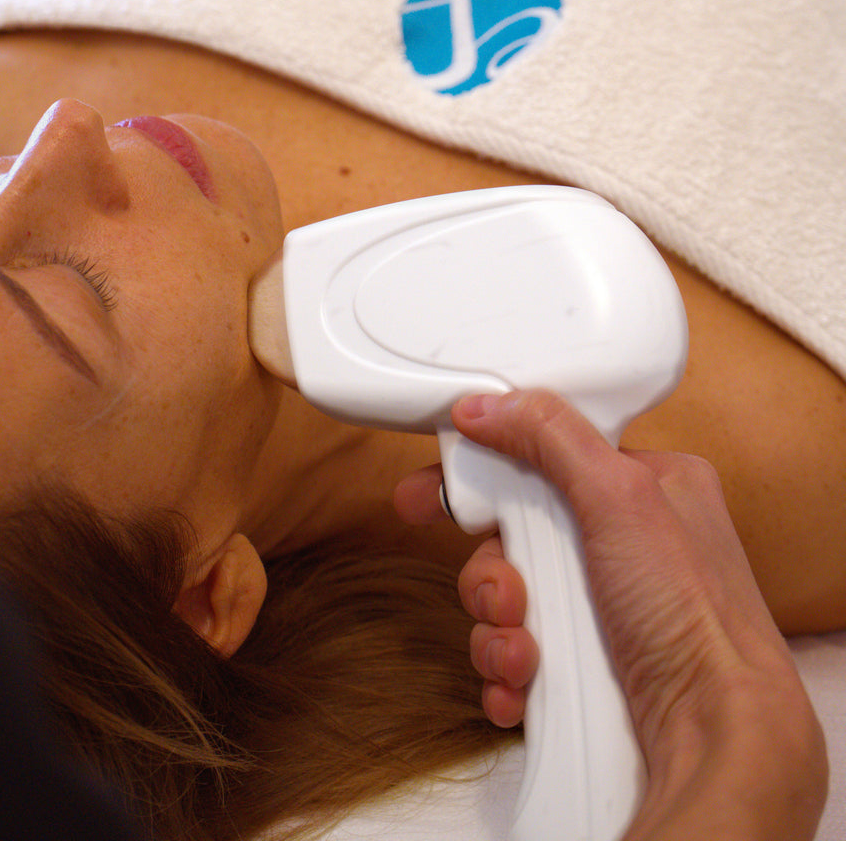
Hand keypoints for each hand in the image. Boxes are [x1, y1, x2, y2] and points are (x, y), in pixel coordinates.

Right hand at [395, 389, 826, 839]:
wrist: (713, 739)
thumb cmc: (693, 618)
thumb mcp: (622, 498)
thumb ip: (549, 438)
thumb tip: (484, 405)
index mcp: (644, 488)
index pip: (543, 457)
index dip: (483, 471)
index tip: (431, 490)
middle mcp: (620, 544)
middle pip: (511, 533)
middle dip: (490, 570)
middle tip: (500, 593)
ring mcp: (598, 606)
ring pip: (504, 596)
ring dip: (496, 625)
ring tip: (522, 649)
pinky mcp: (579, 661)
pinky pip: (511, 648)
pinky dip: (506, 666)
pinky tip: (524, 683)